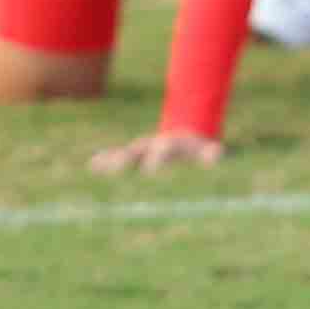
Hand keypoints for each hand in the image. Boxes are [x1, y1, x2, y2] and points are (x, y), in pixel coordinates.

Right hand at [87, 130, 226, 175]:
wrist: (189, 139)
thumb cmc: (202, 151)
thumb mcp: (211, 152)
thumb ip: (212, 153)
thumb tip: (216, 154)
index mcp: (172, 146)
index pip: (163, 151)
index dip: (157, 159)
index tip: (149, 169)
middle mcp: (154, 146)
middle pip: (139, 151)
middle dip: (128, 160)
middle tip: (116, 169)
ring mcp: (143, 150)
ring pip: (125, 154)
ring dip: (112, 160)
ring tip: (96, 165)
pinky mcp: (136, 155)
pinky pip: (119, 157)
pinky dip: (106, 160)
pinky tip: (92, 165)